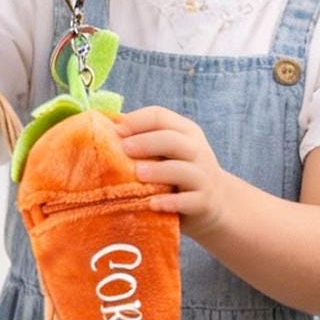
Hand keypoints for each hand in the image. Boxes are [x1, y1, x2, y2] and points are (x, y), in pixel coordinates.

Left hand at [116, 105, 232, 241]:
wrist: (215, 203)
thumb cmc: (178, 173)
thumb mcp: (168, 151)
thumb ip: (144, 138)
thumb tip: (104, 126)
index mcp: (185, 131)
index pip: (160, 116)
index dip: (136, 120)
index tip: (115, 130)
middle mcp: (196, 150)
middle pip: (172, 140)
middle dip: (146, 142)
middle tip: (124, 148)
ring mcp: (202, 176)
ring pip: (182, 170)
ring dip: (158, 171)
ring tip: (138, 174)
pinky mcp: (204, 202)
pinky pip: (188, 201)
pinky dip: (170, 202)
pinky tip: (152, 204)